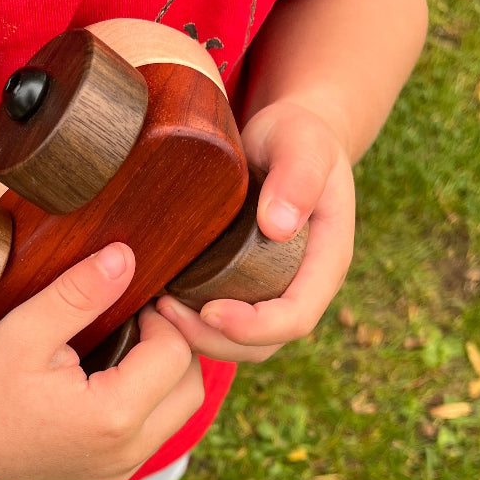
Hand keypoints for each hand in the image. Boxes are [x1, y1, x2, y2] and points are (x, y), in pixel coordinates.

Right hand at [0, 243, 203, 479]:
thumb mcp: (27, 329)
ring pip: (177, 415)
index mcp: (111, 419)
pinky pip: (152, 434)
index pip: (174, 354)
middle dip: (176, 348)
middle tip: (142, 318)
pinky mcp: (107, 476)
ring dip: (167, 376)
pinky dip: (149, 402)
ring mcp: (117, 471)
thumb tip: (127, 256)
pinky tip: (116, 374)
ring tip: (131, 342)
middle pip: (190, 390)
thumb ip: (81, 292)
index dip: (162, 318)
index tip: (134, 299)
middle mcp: (124, 455)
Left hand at [156, 101, 354, 361]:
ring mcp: (271, 293)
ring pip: (237, 343)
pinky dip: (188, 325)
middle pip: (262, 343)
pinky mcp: (243, 291)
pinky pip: (219, 326)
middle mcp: (301, 287)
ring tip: (154, 311)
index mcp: (325, 261)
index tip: (210, 311)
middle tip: (164, 314)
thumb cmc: (296, 135)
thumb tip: (279, 225)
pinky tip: (154, 303)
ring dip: (195, 337)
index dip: (255, 326)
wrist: (283, 138)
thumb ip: (297, 175)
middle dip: (213, 339)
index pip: (297, 316)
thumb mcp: (302, 141)